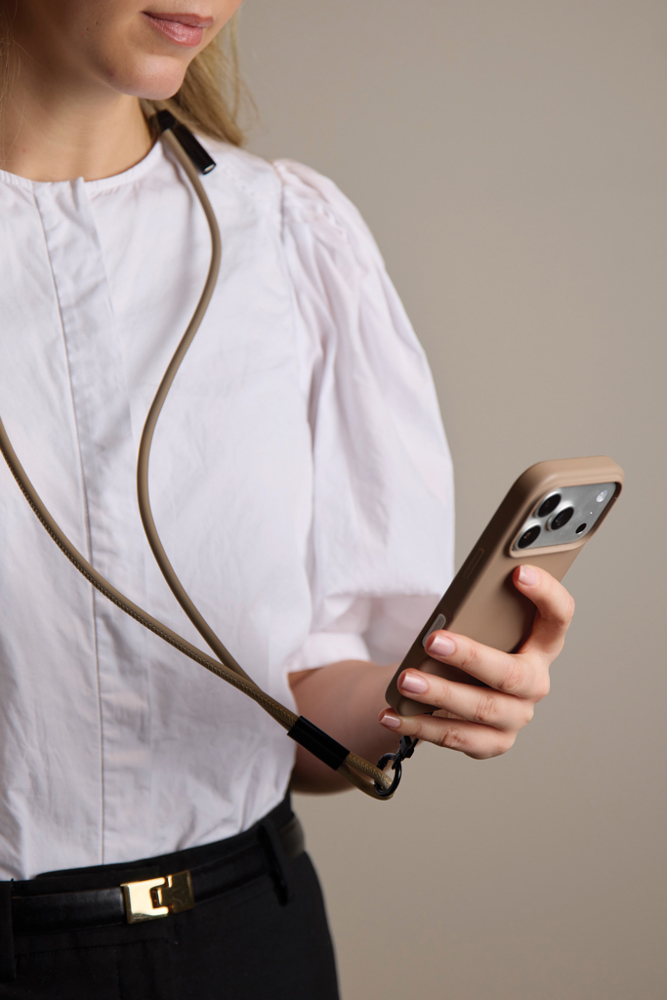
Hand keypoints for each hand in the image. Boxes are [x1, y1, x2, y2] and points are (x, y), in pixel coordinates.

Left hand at [378, 566, 574, 758]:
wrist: (449, 688)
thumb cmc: (466, 644)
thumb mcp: (475, 625)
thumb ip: (474, 614)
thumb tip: (444, 617)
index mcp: (541, 644)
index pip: (559, 616)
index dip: (546, 593)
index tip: (518, 571)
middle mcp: (535, 683)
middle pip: (512, 673)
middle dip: (470, 656)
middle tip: (432, 640)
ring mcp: (516, 716)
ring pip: (481, 708)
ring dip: (439, 693)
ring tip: (405, 680)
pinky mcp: (492, 743)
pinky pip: (456, 737)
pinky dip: (419, 725)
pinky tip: (391, 714)